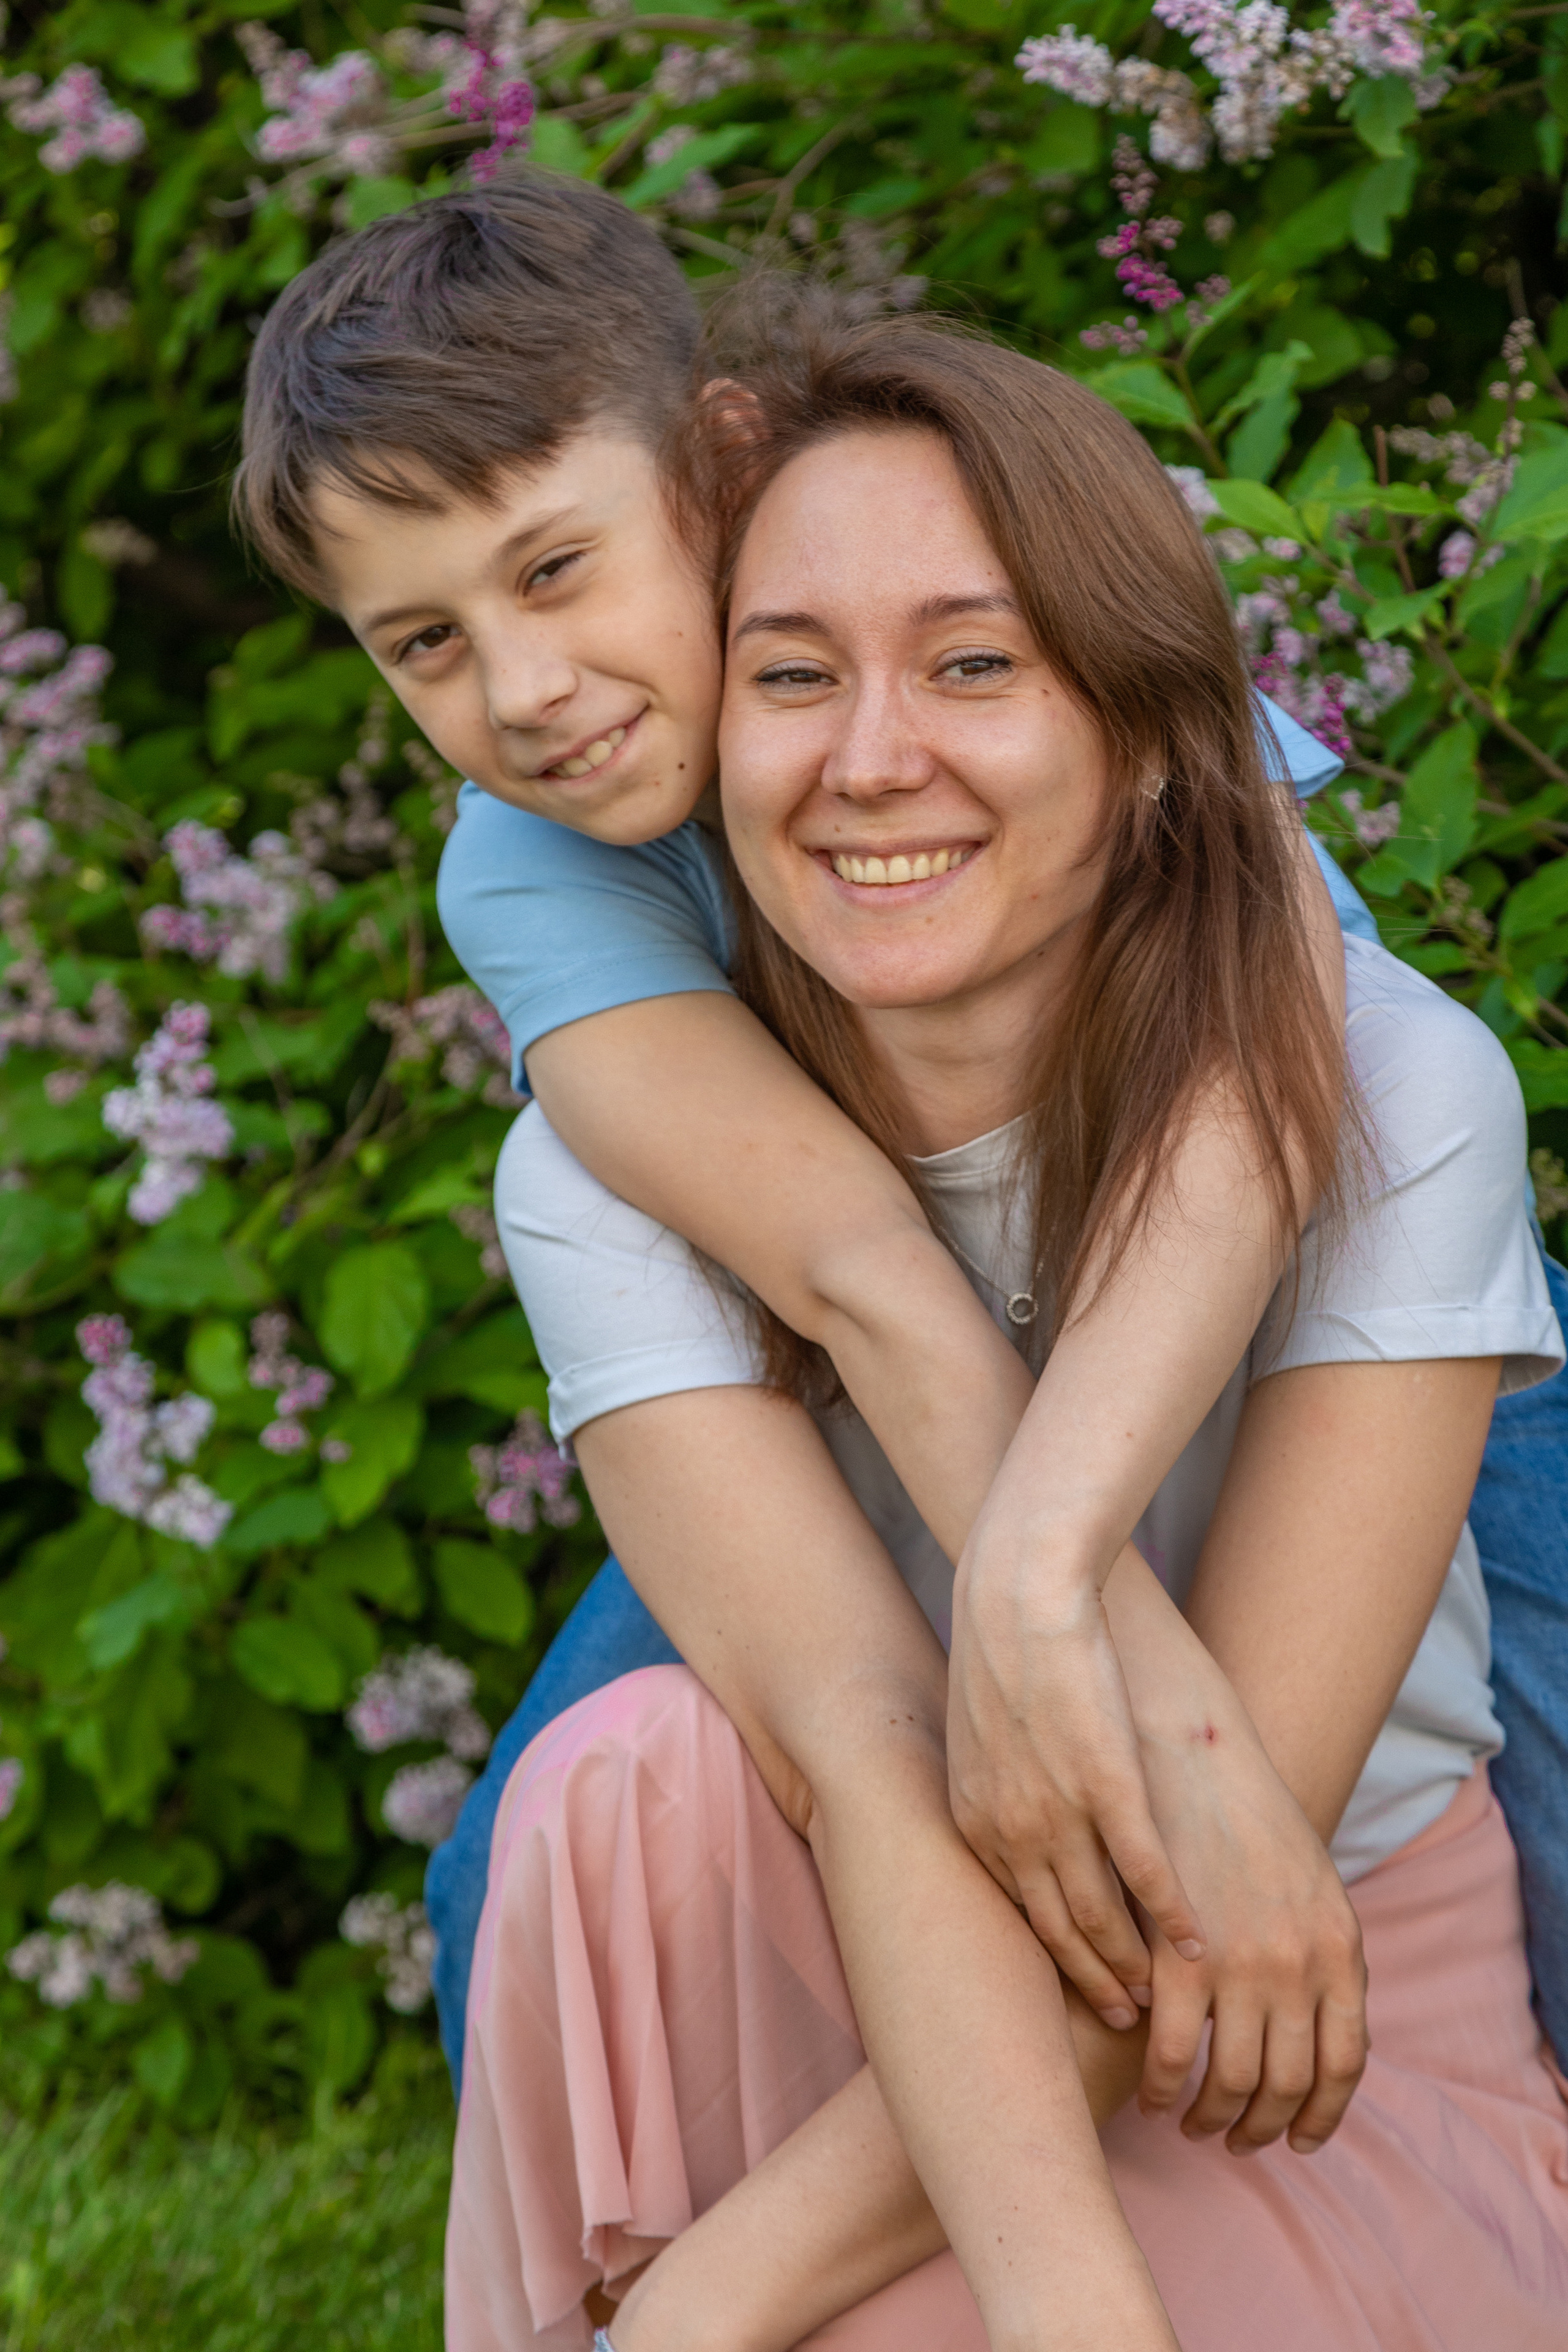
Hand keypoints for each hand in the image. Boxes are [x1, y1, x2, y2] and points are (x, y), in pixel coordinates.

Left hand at [948, 1554, 1207, 2028]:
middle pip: (1056, 1931)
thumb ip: (995, 1783)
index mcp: (975, 1819)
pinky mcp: (1107, 1785)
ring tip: (1163, 2002)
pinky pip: (1145, 1872)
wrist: (1017, 1592)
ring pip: (1100, 1914)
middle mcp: (1010, 1829)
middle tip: (1127, 2022)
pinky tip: (1198, 1945)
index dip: (1053, 1957)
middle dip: (1092, 1981)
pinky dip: (1172, 1915)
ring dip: (1133, 1964)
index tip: (1080, 1987)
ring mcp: (1058, 1811)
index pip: (1017, 1912)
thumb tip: (1015, 1806)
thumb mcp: (978, 1732)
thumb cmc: (999, 1647)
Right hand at [1135, 1692, 1367, 2153]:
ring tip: (1191, 2124)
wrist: (1192, 1752)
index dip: (1321, 2116)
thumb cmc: (1248, 1812)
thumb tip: (1315, 2025)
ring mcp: (1240, 1966)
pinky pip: (1173, 2054)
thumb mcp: (1314, 1881)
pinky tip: (1150, 2094)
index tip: (1297, 2139)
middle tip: (1235, 2140)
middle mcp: (1299, 1966)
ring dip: (1211, 2118)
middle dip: (1260, 2127)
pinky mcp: (1178, 1959)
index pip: (1344, 2064)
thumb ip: (1321, 1953)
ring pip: (1230, 2081)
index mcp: (1341, 1948)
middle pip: (1287, 2084)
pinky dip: (1162, 2087)